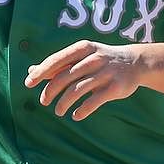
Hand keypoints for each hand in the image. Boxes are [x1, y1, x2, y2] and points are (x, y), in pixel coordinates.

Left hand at [24, 40, 143, 120]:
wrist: (135, 62)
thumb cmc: (99, 59)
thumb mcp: (80, 56)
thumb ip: (58, 65)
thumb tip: (31, 71)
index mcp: (82, 48)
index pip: (56, 60)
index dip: (41, 72)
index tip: (28, 83)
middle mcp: (93, 58)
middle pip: (65, 76)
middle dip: (51, 91)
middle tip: (44, 102)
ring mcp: (106, 73)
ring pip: (78, 90)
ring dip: (64, 103)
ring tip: (58, 111)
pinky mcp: (116, 88)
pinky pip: (94, 101)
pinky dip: (82, 110)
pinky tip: (75, 115)